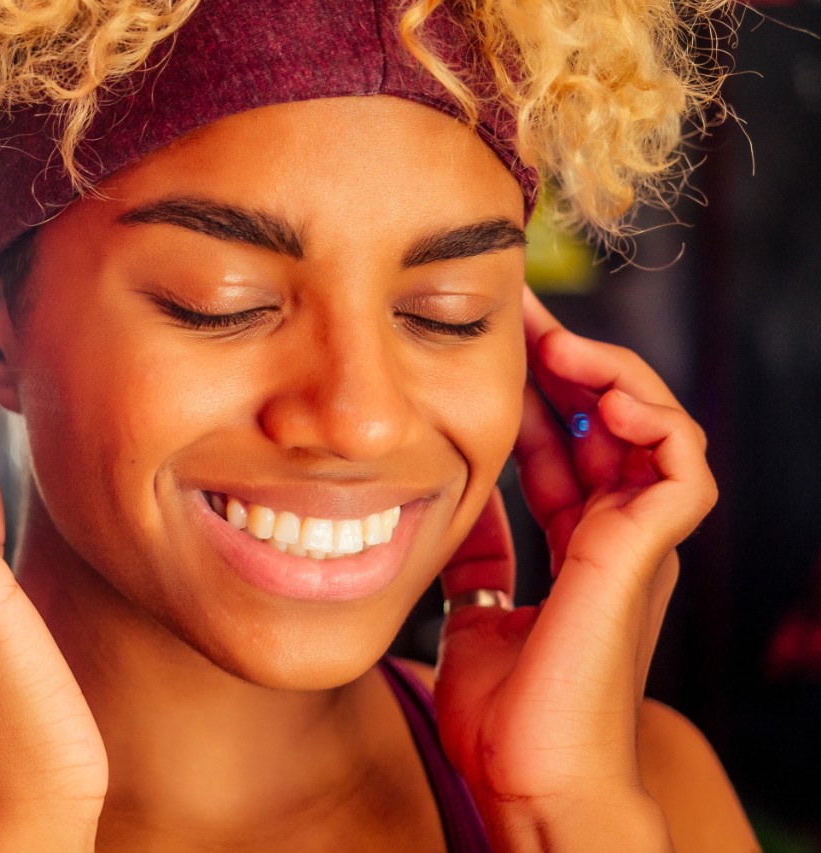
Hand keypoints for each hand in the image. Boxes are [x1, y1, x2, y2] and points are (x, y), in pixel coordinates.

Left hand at [433, 287, 714, 847]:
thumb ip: (479, 553)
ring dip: (612, 376)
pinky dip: (653, 422)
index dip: (534, 393)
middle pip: (607, 424)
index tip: (490, 346)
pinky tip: (602, 395)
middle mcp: (616, 539)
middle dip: (567, 362)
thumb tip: (448, 499)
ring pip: (655, 429)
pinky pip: (681, 468)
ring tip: (560, 339)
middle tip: (521, 314)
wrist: (525, 782)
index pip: (565, 445)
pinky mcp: (644, 556)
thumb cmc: (503, 715)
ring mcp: (638, 546)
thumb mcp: (476, 609)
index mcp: (580, 547)